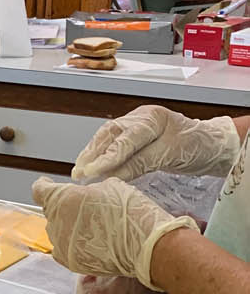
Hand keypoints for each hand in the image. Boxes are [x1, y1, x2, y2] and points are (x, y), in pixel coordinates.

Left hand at [33, 176, 197, 287]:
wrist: (144, 244)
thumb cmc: (129, 212)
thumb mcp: (110, 186)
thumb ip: (89, 190)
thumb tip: (87, 195)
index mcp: (61, 198)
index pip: (40, 190)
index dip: (44, 186)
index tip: (47, 185)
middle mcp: (56, 222)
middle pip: (51, 211)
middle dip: (63, 208)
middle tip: (84, 209)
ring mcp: (61, 245)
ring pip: (58, 232)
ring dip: (68, 227)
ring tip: (93, 227)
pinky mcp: (70, 262)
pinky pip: (65, 250)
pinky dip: (74, 245)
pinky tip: (92, 242)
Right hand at [72, 105, 240, 181]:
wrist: (213, 145)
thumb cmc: (197, 146)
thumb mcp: (169, 155)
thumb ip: (140, 163)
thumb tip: (111, 176)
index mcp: (151, 118)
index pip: (123, 140)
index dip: (105, 158)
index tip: (91, 172)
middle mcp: (140, 117)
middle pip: (109, 135)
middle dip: (92, 154)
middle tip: (79, 172)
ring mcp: (137, 125)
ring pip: (108, 139)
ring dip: (92, 155)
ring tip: (79, 171)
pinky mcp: (137, 136)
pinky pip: (115, 144)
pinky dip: (102, 156)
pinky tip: (93, 166)